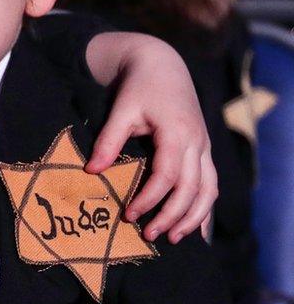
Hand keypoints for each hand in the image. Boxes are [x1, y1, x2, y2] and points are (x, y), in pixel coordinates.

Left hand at [84, 33, 215, 243]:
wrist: (162, 65)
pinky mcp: (204, 150)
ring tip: (173, 237)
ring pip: (208, 189)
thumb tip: (92, 172)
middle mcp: (197, 142)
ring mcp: (204, 147)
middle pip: (192, 188)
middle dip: (172, 216)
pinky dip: (205, 207)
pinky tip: (197, 229)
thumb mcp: (121, 110)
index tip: (130, 215)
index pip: (167, 175)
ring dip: (193, 217)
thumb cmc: (139, 87)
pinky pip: (211, 183)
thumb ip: (108, 141)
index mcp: (177, 132)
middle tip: (149, 235)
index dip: (150, 198)